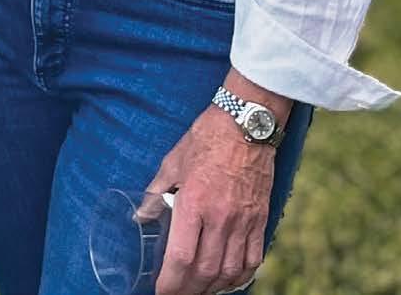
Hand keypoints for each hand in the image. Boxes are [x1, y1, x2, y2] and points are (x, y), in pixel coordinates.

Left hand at [145, 105, 275, 294]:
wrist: (246, 123)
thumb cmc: (206, 138)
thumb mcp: (173, 161)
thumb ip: (156, 192)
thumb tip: (141, 216)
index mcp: (194, 202)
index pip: (181, 258)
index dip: (169, 283)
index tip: (160, 292)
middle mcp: (220, 218)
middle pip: (204, 272)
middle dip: (188, 291)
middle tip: (176, 294)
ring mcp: (243, 221)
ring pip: (229, 272)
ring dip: (213, 288)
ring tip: (199, 290)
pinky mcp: (260, 219)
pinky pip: (253, 259)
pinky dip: (240, 276)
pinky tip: (228, 279)